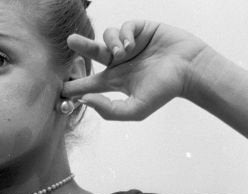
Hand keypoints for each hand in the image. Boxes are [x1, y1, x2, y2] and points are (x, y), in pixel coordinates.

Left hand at [62, 21, 207, 120]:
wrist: (189, 70)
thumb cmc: (165, 91)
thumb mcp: (135, 109)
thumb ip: (109, 110)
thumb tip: (85, 101)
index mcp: (115, 81)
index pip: (88, 83)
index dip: (74, 85)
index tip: (58, 86)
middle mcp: (119, 62)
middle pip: (92, 53)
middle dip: (81, 46)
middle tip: (70, 40)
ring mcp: (128, 45)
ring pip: (106, 38)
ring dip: (111, 44)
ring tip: (123, 54)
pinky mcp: (139, 30)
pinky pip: (122, 28)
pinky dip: (124, 35)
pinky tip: (132, 45)